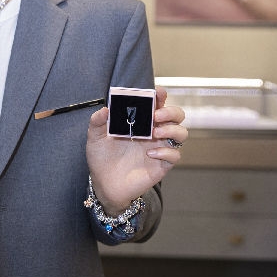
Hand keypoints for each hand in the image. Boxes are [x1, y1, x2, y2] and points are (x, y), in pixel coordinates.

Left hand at [86, 86, 187, 214]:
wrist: (103, 184)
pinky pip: (175, 156)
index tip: (158, 92)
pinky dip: (166, 152)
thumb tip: (105, 110)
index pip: (157, 104)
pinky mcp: (161, 165)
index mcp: (141, 122)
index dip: (161, 96)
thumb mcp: (95, 137)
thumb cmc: (102, 158)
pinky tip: (150, 153)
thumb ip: (97, 122)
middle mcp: (154, 133)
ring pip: (181, 134)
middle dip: (171, 112)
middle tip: (156, 115)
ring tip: (155, 133)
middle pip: (177, 116)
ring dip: (172, 130)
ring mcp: (160, 148)